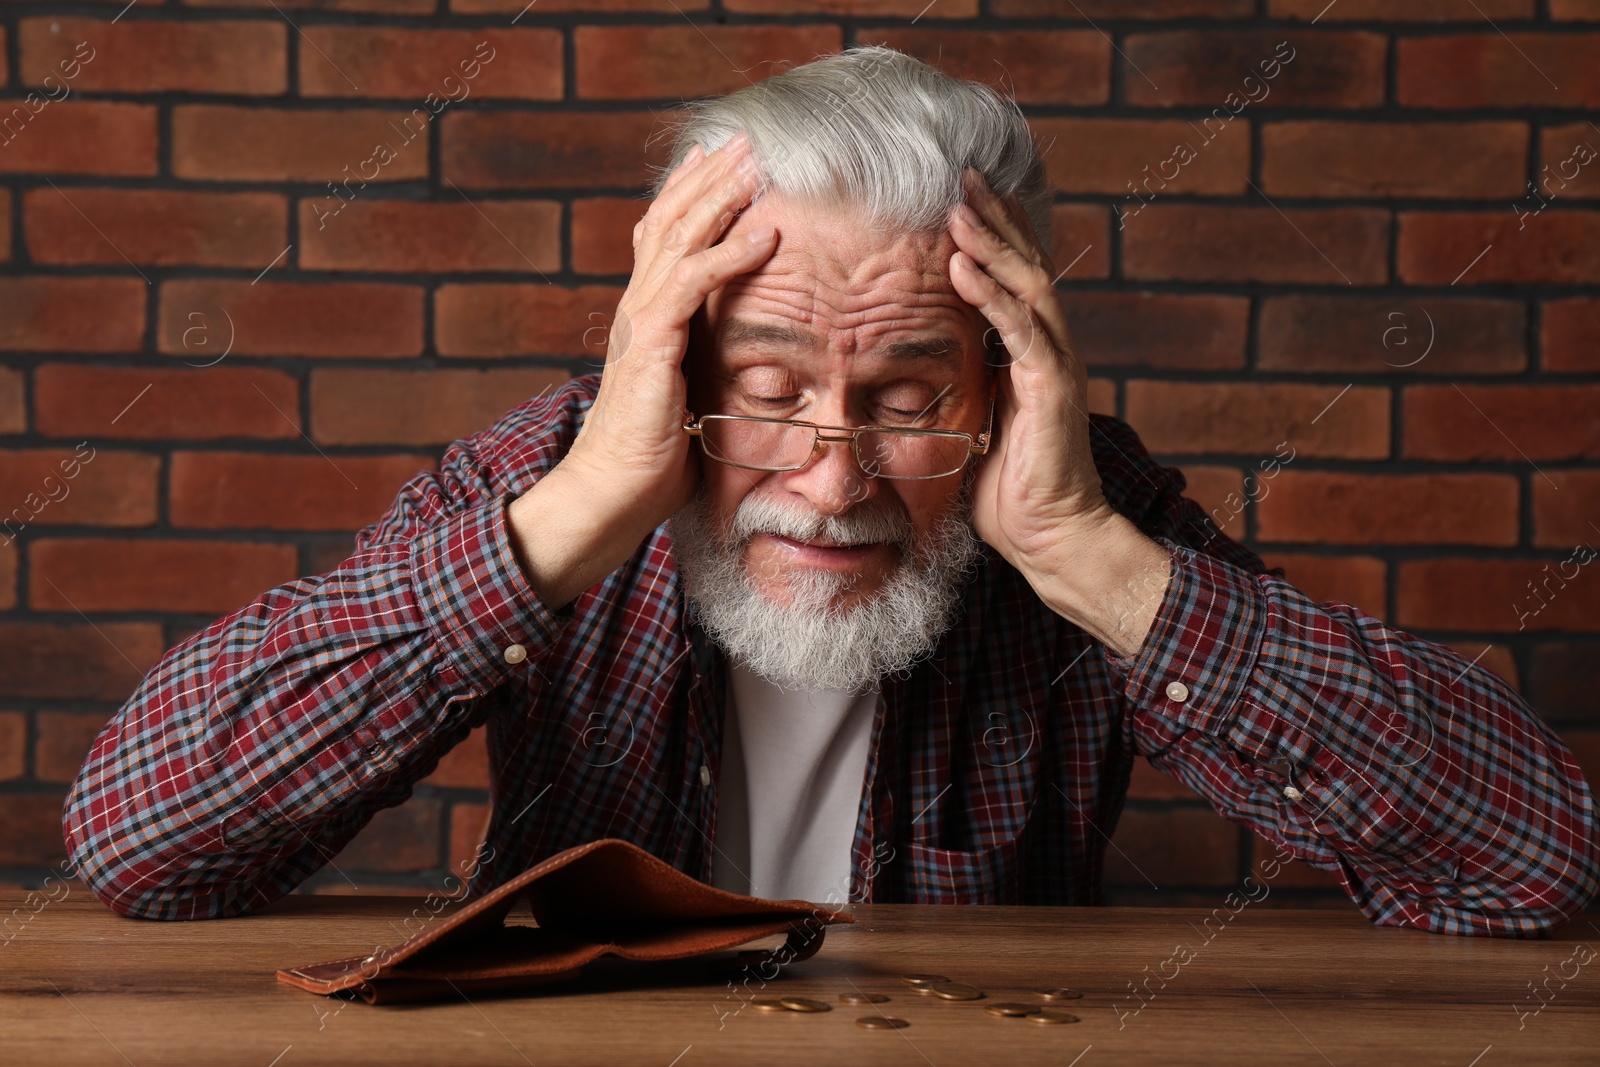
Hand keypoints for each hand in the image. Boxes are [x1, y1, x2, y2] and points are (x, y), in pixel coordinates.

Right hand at [507, 133, 776, 606]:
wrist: (611, 495)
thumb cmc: (654, 462)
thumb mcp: (685, 399)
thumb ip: (703, 368)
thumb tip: (741, 368)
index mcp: (644, 319)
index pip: (661, 240)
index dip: (688, 197)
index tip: (720, 164)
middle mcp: (637, 309)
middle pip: (669, 221)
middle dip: (709, 179)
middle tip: (744, 142)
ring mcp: (641, 323)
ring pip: (679, 237)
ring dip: (721, 197)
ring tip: (756, 165)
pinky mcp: (652, 344)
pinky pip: (693, 283)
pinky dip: (731, 254)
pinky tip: (766, 235)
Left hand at [947, 168, 1168, 654]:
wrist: (1053, 537)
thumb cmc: (1010, 491)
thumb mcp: (976, 425)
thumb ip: (961, 389)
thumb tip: (913, 374)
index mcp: (1032, 355)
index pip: (1014, 279)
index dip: (992, 235)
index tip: (959, 197)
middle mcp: (1050, 350)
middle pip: (1025, 266)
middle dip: (994, 218)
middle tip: (963, 174)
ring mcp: (1056, 366)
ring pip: (1027, 285)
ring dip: (991, 243)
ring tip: (959, 206)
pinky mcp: (1050, 389)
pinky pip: (1020, 330)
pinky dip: (991, 294)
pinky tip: (963, 265)